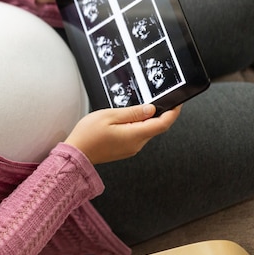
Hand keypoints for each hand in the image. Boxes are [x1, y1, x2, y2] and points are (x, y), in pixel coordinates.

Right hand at [64, 104, 181, 163]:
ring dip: (143, 120)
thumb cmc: (88, 136)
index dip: (172, 113)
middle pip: (155, 127)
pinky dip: (135, 127)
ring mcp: (131, 149)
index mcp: (135, 135)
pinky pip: (136, 136)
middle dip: (156, 114)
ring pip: (145, 131)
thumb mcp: (109, 116)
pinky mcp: (125, 150)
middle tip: (149, 101)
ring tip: (127, 111)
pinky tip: (122, 121)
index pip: (163, 124)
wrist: (76, 154)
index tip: (177, 104)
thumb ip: (132, 112)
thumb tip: (150, 109)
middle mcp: (136, 145)